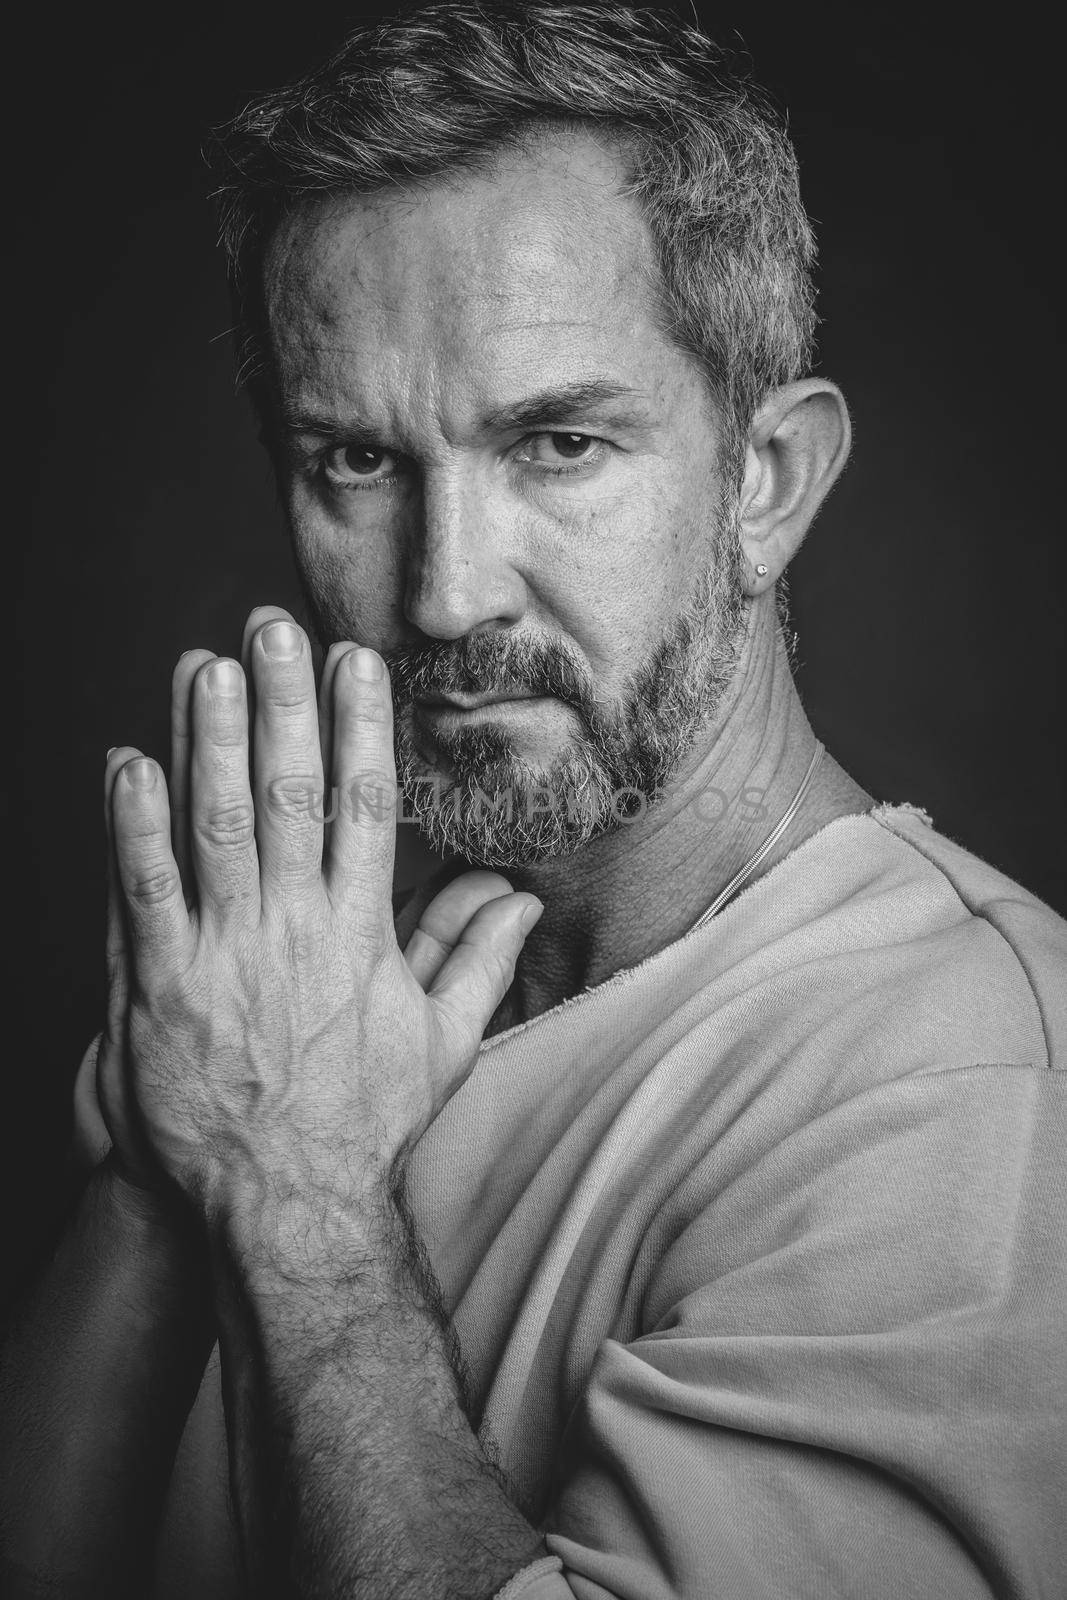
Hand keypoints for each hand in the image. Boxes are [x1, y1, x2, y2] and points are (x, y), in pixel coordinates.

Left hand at [106, 608, 541, 1226]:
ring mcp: (225, 957)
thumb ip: (481, 962)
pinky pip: (143, 892)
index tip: (354, 662)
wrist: (292, 1209)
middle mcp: (296, 931)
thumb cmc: (367, 1128)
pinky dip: (132, 825)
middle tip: (272, 628)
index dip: (359, 726)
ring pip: (217, 826)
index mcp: (361, 935)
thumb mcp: (444, 1045)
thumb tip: (523, 901)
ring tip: (205, 665)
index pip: (363, 807)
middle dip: (281, 703)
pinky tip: (128, 762)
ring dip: (210, 739)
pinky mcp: (161, 989)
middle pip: (290, 794)